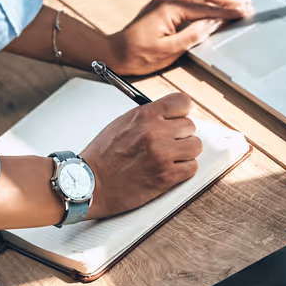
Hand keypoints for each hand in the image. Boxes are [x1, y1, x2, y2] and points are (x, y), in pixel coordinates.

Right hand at [81, 92, 200, 218]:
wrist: (90, 183)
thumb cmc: (103, 154)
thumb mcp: (122, 123)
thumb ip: (149, 116)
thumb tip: (173, 115)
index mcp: (145, 115)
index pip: (183, 102)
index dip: (182, 112)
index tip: (179, 119)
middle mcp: (155, 131)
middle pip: (190, 126)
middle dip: (181, 135)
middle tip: (169, 143)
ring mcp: (162, 154)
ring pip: (195, 146)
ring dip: (185, 153)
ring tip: (169, 158)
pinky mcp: (166, 176)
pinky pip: (192, 168)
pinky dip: (183, 170)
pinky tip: (169, 170)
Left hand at [107, 0, 252, 74]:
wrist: (115, 53)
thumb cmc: (138, 55)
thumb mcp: (169, 50)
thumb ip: (193, 35)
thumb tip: (214, 23)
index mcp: (170, 8)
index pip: (205, 8)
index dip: (227, 10)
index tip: (244, 12)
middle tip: (246, 3)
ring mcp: (165, 1)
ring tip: (237, 1)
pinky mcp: (164, 6)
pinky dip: (207, 0)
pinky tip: (216, 4)